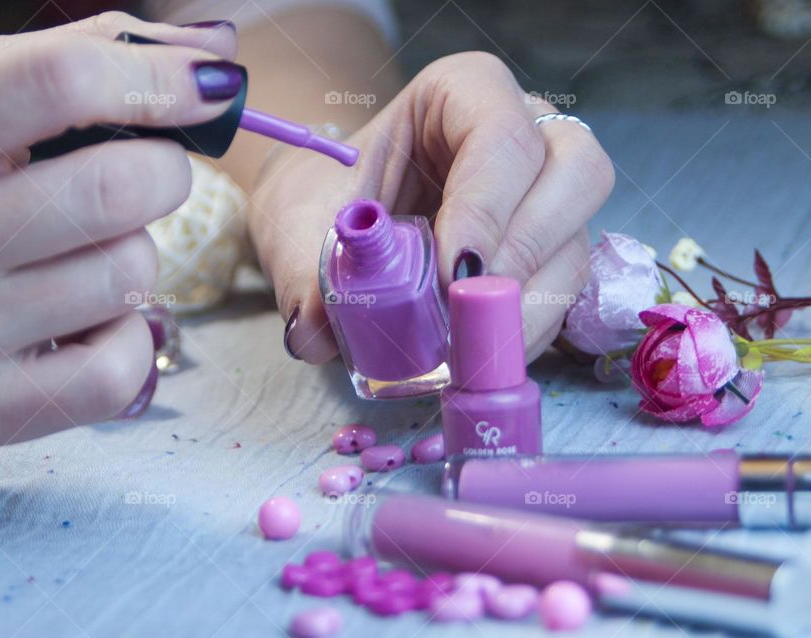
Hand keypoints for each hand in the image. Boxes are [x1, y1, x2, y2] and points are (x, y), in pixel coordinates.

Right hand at [0, 12, 237, 443]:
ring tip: (76, 257)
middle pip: (118, 189)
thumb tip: (215, 52)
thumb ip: (74, 63)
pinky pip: (120, 367)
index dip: (157, 78)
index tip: (210, 85)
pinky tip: (82, 324)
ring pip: (131, 274)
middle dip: (162, 173)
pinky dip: (127, 338)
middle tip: (140, 178)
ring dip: (132, 255)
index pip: (58, 83)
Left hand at [249, 52, 613, 362]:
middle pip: (576, 172)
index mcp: (463, 94)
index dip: (486, 204)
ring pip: (578, 239)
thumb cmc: (323, 194)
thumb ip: (301, 266)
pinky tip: (481, 354)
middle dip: (525, 249)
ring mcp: (544, 196)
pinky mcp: (546, 254)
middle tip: (467, 305)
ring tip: (469, 345)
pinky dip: (525, 330)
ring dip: (531, 302)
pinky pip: (562, 292)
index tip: (450, 270)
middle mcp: (524, 134)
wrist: (328, 214)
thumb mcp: (298, 217)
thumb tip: (314, 330)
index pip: (501, 131)